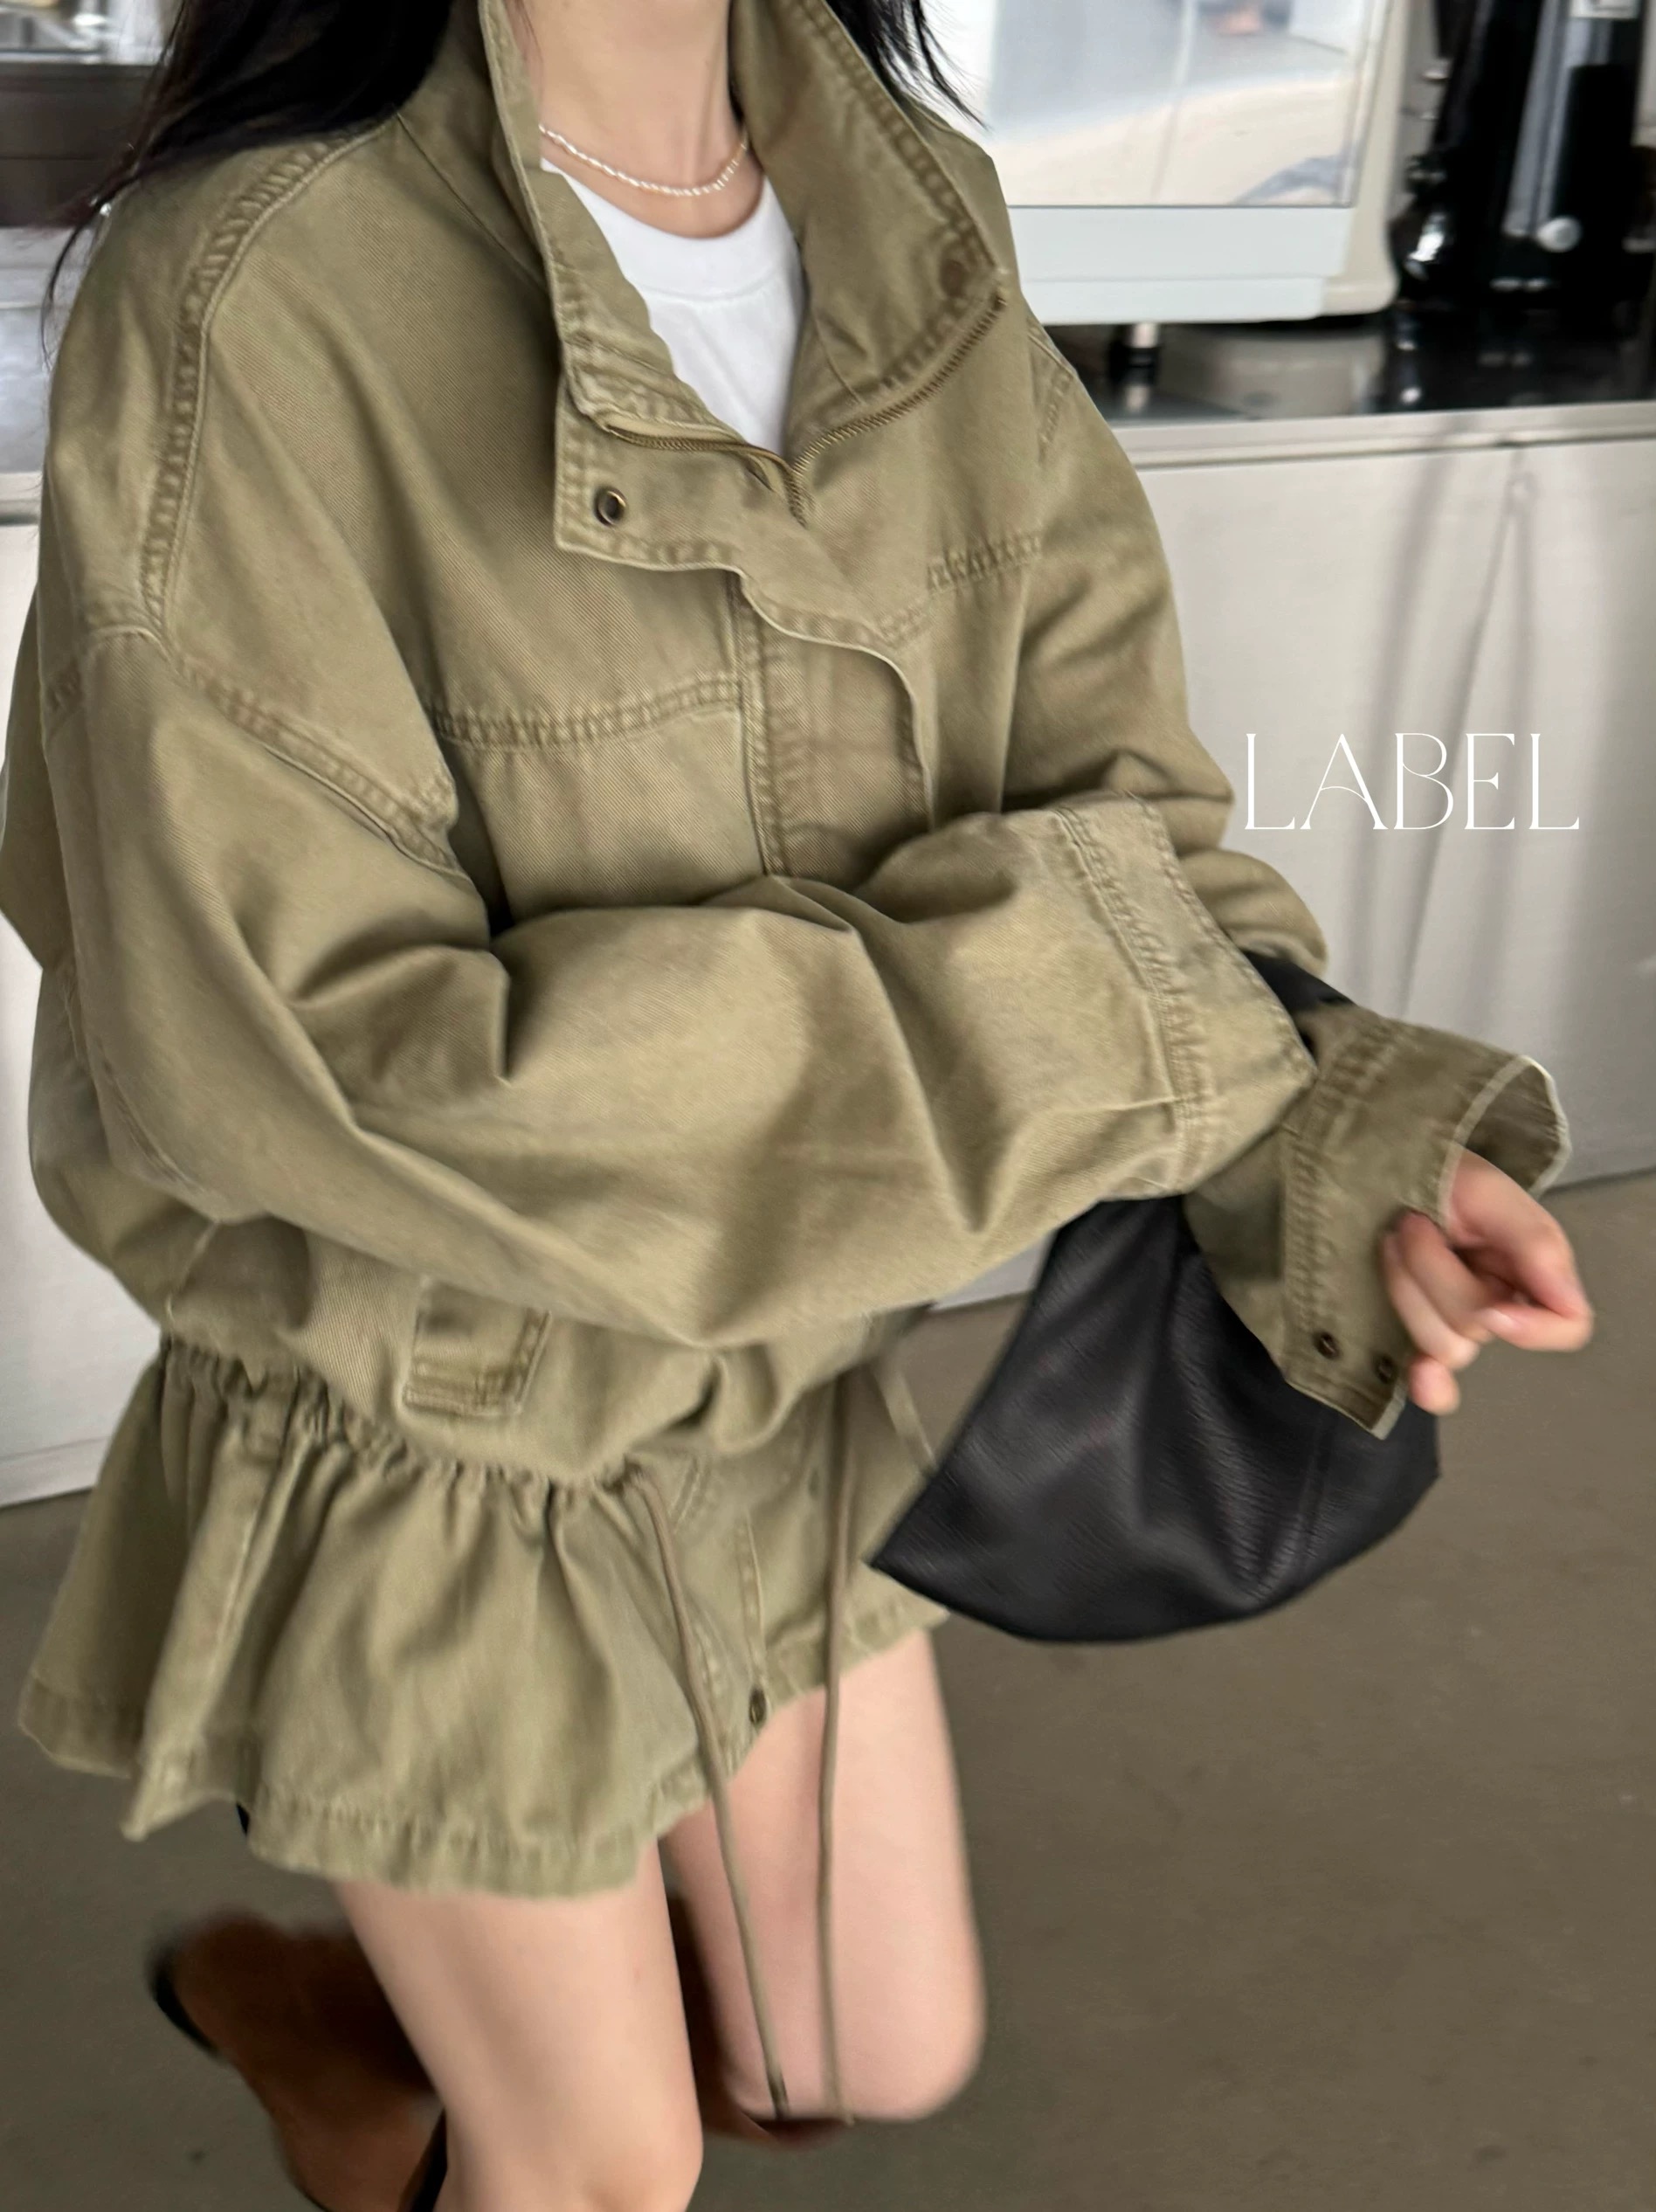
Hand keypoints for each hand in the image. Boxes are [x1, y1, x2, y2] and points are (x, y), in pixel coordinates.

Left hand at [1379, 1150, 1593, 1414]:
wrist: (1372, 1164)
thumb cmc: (1438, 1170)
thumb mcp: (1489, 1191)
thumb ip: (1534, 1243)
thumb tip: (1570, 1306)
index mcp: (1532, 1269)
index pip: (1565, 1326)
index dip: (1535, 1329)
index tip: (1494, 1312)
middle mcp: (1498, 1302)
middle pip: (1479, 1328)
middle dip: (1434, 1272)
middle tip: (1411, 1222)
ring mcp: (1453, 1321)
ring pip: (1442, 1343)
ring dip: (1406, 1287)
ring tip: (1390, 1238)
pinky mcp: (1414, 1334)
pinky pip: (1432, 1382)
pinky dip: (1428, 1383)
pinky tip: (1418, 1376)